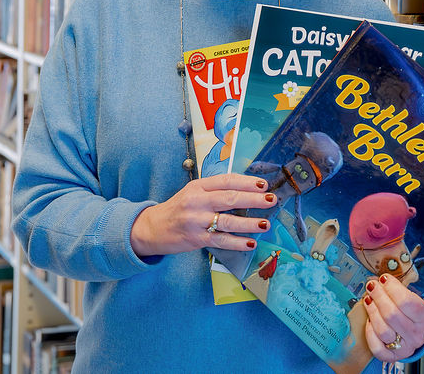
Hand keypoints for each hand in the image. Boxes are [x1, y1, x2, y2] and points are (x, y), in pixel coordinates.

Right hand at [130, 173, 276, 256]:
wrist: (152, 228)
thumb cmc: (179, 208)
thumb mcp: (194, 192)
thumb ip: (215, 190)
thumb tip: (247, 190)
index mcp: (198, 186)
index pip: (227, 181)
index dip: (247, 182)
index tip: (264, 185)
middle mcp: (197, 201)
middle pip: (230, 198)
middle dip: (254, 199)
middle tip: (272, 200)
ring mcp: (196, 220)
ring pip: (227, 221)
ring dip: (249, 223)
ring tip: (266, 223)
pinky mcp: (196, 239)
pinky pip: (221, 240)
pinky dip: (237, 242)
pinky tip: (251, 243)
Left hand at [362, 274, 423, 362]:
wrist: (416, 331)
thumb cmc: (412, 312)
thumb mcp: (414, 297)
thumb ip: (400, 289)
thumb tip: (381, 279)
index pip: (406, 302)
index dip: (391, 288)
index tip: (383, 279)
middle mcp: (417, 334)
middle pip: (392, 315)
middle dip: (378, 296)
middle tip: (372, 286)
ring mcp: (405, 347)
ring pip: (383, 330)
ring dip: (372, 311)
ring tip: (369, 300)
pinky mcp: (393, 356)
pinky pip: (377, 348)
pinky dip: (370, 333)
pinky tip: (369, 321)